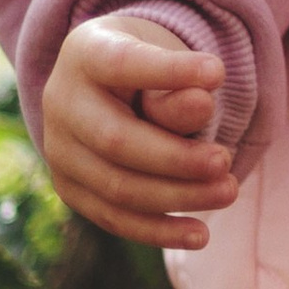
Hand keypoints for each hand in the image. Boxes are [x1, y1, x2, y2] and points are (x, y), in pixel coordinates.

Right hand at [42, 17, 237, 251]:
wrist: (106, 84)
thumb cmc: (147, 65)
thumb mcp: (165, 56)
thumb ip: (180, 83)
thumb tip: (201, 106)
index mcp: (86, 53)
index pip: (123, 63)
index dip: (169, 71)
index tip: (219, 72)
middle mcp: (61, 103)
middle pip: (116, 140)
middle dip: (176, 157)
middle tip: (225, 161)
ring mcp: (60, 151)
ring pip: (117, 187)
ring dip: (177, 196)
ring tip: (227, 191)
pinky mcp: (71, 189)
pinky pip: (114, 218)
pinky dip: (159, 231)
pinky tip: (200, 235)